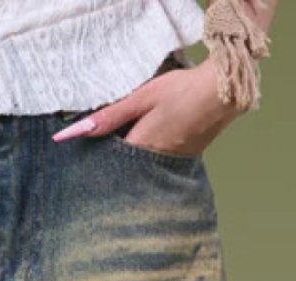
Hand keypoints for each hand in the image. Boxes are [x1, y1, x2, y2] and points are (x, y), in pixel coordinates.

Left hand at [53, 56, 241, 157]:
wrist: (223, 92)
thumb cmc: (181, 91)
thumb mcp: (141, 98)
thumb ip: (109, 117)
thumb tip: (73, 132)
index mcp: (140, 150)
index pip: (106, 167)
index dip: (92, 165)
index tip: (80, 165)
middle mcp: (153, 165)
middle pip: (122, 174)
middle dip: (108, 172)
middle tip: (92, 169)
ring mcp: (169, 166)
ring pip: (138, 173)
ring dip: (126, 169)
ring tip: (115, 162)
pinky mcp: (181, 162)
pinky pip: (154, 169)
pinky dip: (144, 164)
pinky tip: (140, 156)